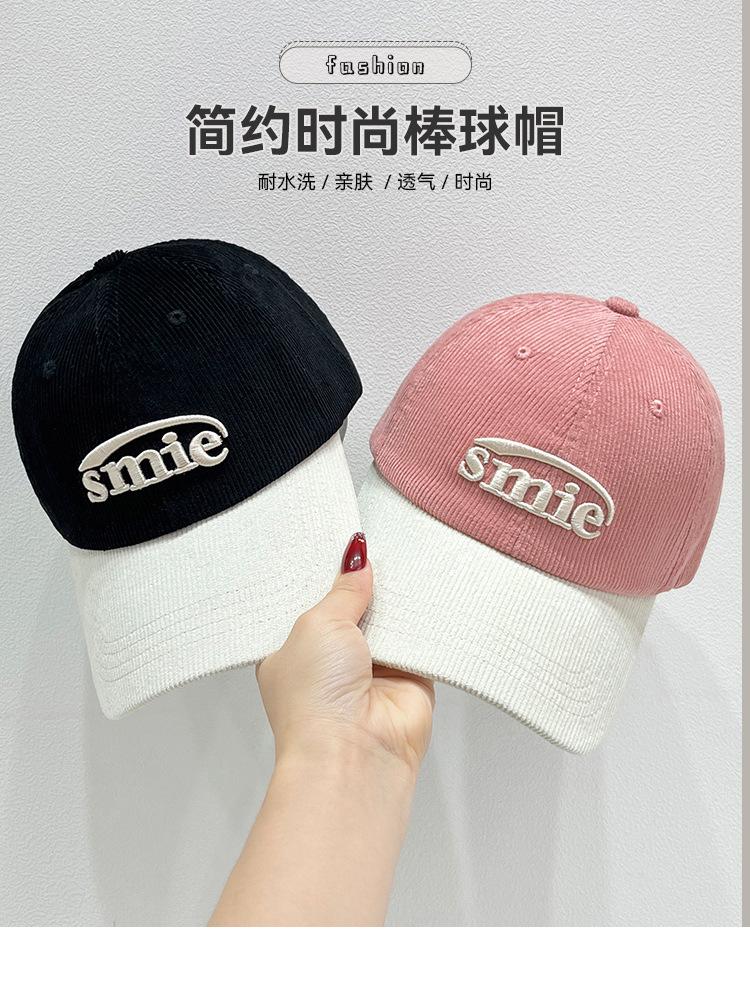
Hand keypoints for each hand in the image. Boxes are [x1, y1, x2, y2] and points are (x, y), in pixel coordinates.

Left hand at [257, 532, 434, 778]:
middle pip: (354, 608)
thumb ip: (343, 590)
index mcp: (294, 650)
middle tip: (376, 549)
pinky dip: (424, 621)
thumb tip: (357, 560)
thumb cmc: (315, 699)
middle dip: (364, 585)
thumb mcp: (318, 623)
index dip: (327, 576)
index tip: (343, 545)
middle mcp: (333, 662)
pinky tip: (426, 594)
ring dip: (395, 603)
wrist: (354, 753)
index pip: (312, 602)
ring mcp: (372, 670)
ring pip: (389, 620)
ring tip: (402, 567)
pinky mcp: (410, 677)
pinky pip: (420, 638)